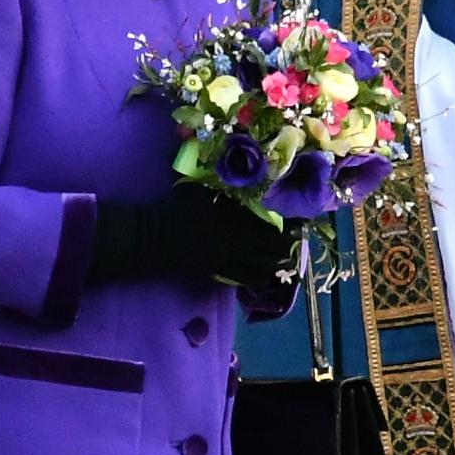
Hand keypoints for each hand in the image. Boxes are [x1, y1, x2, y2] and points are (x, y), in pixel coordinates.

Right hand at [90, 187, 293, 290]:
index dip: (291, 220)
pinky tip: (261, 274)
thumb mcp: (201, 190)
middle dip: (288, 244)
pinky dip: (258, 277)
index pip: (274, 219)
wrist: (155, 236)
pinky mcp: (221, 272)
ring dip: (276, 263)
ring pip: (265, 266)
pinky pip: (247, 279)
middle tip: (295, 241)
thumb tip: (239, 175)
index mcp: (237, 214)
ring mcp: (231, 257)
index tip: (299, 220)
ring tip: (282, 259)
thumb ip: (224, 187)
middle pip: (276, 245)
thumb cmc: (175, 208)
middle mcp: (240, 237)